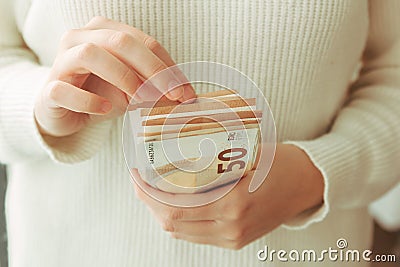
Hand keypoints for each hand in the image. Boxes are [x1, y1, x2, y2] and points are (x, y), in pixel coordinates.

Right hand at [34, 16, 195, 136]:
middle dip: (152, 69)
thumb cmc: (99, 92)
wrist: (61, 109)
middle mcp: (81, 38)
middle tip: (173, 95)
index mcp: (105, 32)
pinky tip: (106, 110)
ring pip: (90, 54)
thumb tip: (182, 96)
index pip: (144, 42)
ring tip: (140, 99)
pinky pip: (66, 90)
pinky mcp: (50, 88)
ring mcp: (62, 61)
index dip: (168, 66)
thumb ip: (152, 87)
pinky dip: (89, 100)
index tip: (186, 91)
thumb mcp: (131, 88)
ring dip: (122, 77)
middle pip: (120, 42)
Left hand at [133, 144, 323, 248]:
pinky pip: (195, 234)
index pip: (174, 208)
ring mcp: (233, 238)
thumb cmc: (279, 162)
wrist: (307, 185)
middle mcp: (231, 227)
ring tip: (154, 189)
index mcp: (234, 204)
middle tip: (141, 179)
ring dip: (161, 211)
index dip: (148, 193)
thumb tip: (175, 151)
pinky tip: (175, 202)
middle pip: (172, 224)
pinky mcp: (234, 241)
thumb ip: (212, 160)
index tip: (137, 173)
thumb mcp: (248, 153)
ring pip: (181, 232)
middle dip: (149, 201)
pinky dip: (179, 219)